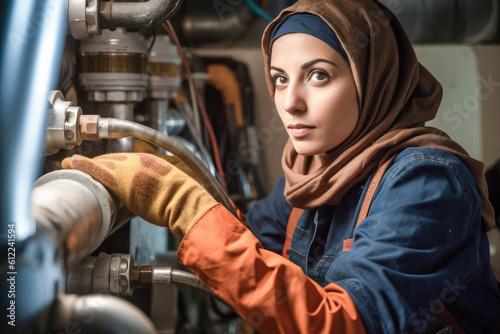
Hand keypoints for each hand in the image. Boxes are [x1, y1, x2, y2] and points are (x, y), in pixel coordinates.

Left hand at [62, 153, 217, 237]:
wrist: (185, 201)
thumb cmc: (183, 197)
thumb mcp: (174, 180)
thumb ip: (161, 178)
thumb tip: (155, 182)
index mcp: (151, 160)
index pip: (125, 158)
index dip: (112, 162)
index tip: (104, 166)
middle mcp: (139, 160)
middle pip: (112, 159)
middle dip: (98, 163)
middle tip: (85, 166)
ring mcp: (129, 168)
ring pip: (103, 163)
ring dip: (88, 165)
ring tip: (73, 165)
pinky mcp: (121, 180)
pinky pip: (97, 170)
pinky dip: (83, 165)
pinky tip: (71, 163)